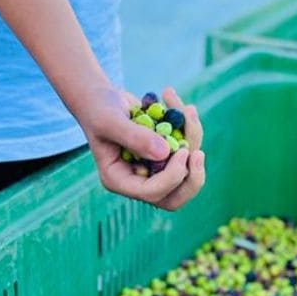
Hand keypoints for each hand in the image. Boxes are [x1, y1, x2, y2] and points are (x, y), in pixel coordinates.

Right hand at [77, 86, 205, 210]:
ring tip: (186, 108)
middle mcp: (138, 179)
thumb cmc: (98, 108)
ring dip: (192, 138)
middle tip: (198, 154)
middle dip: (192, 179)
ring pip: (187, 169)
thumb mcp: (109, 120)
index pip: (151, 192)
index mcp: (119, 180)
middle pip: (174, 198)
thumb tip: (166, 153)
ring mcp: (154, 168)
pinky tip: (176, 102)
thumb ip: (133, 136)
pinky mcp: (166, 153)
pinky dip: (189, 126)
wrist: (101, 97)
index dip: (171, 176)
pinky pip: (188, 147)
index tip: (182, 150)